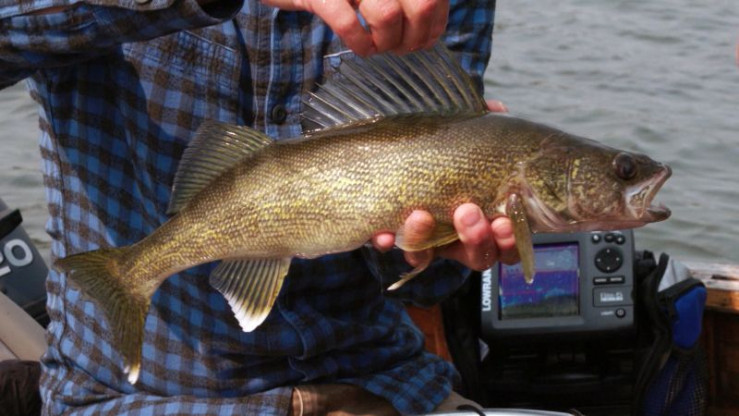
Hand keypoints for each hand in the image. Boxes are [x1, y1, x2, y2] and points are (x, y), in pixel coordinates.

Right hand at [260, 0, 448, 55]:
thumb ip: (407, 5)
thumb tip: (430, 32)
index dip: (435, 25)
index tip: (423, 41)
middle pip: (420, 6)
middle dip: (414, 37)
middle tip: (399, 48)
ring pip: (388, 15)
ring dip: (386, 42)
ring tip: (377, 46)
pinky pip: (347, 23)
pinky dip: (359, 44)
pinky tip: (362, 49)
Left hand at [371, 100, 516, 271]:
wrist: (399, 145)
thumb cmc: (446, 143)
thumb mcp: (465, 128)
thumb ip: (483, 121)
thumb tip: (497, 109)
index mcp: (489, 216)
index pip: (506, 241)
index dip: (508, 239)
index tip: (503, 222)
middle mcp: (460, 236)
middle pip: (477, 255)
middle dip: (475, 236)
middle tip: (467, 211)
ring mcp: (426, 239)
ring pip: (432, 255)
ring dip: (428, 238)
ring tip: (421, 215)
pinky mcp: (395, 236)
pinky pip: (388, 246)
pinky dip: (389, 242)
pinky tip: (385, 234)